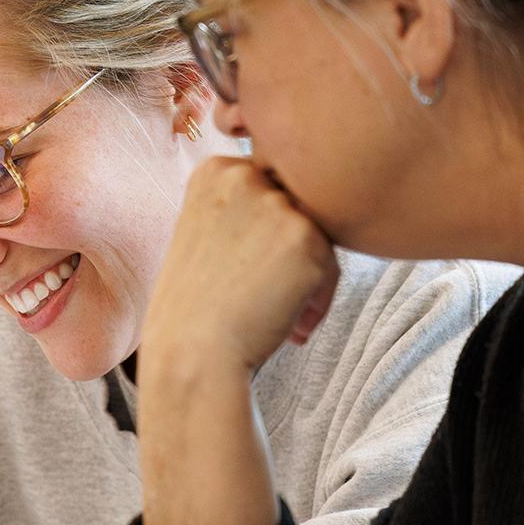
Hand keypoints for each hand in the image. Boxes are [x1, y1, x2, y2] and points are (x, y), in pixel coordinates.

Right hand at [142, 157, 338, 379]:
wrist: (191, 353)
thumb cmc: (196, 307)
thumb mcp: (205, 235)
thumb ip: (246, 210)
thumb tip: (303, 211)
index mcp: (214, 171)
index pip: (268, 189)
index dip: (265, 235)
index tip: (249, 271)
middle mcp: (244, 176)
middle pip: (295, 207)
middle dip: (290, 253)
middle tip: (266, 295)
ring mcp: (276, 205)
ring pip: (318, 235)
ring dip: (308, 277)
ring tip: (281, 317)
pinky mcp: (305, 238)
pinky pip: (332, 265)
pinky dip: (319, 300)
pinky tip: (293, 330)